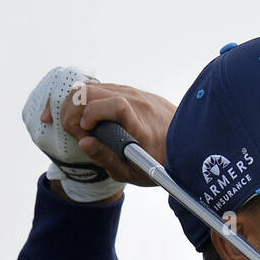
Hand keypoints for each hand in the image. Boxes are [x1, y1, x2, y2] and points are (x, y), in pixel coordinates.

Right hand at [50, 79, 176, 186]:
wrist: (189, 142)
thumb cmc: (162, 162)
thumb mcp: (134, 171)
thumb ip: (107, 159)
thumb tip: (83, 142)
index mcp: (143, 125)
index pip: (117, 106)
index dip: (93, 114)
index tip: (84, 131)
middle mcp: (139, 103)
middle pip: (94, 92)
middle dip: (72, 109)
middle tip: (70, 130)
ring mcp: (135, 94)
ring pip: (94, 87)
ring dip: (76, 103)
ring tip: (73, 124)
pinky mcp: (131, 91)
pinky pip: (102, 89)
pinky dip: (86, 99)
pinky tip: (82, 116)